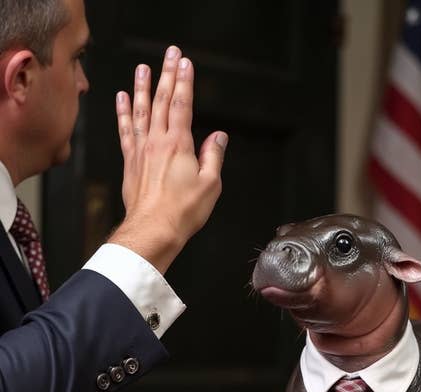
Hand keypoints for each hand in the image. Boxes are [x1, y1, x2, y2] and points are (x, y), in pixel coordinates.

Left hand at [111, 45, 227, 273]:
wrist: (153, 229)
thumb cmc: (181, 212)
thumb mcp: (210, 185)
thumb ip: (213, 157)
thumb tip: (218, 138)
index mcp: (179, 145)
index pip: (182, 105)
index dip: (184, 82)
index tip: (185, 64)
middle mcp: (157, 143)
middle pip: (161, 101)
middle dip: (167, 75)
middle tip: (170, 55)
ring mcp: (141, 151)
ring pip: (141, 110)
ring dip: (142, 87)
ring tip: (143, 67)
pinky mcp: (131, 162)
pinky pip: (126, 130)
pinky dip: (123, 112)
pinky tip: (123, 99)